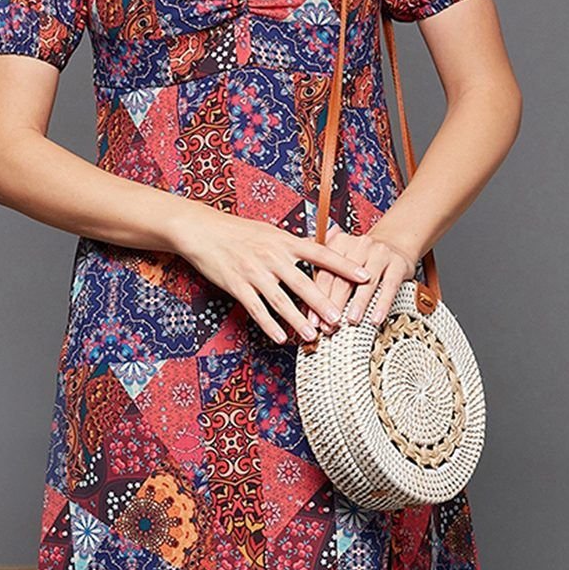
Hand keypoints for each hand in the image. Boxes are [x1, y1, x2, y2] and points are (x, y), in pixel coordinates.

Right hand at [172, 210, 372, 345]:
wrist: (203, 231)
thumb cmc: (240, 232)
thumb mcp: (273, 231)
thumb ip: (301, 240)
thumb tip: (333, 237)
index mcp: (284, 241)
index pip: (321, 253)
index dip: (344, 265)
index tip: (365, 276)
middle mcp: (272, 256)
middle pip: (303, 283)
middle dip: (322, 303)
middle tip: (340, 320)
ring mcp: (253, 272)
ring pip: (280, 300)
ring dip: (297, 320)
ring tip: (313, 336)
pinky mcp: (236, 285)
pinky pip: (256, 308)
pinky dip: (269, 325)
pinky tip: (281, 338)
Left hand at [311, 221, 421, 328]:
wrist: (394, 243)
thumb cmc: (362, 259)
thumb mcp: (342, 259)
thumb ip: (323, 275)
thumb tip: (305, 306)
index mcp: (340, 244)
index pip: (324, 274)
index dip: (317, 299)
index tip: (313, 320)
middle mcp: (360, 246)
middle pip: (343, 279)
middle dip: (335, 305)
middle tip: (330, 326)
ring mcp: (380, 254)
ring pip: (367, 283)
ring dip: (358, 304)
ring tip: (351, 321)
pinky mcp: (398, 264)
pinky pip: (389, 286)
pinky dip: (382, 304)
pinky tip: (376, 318)